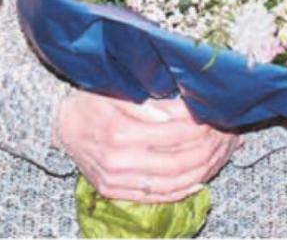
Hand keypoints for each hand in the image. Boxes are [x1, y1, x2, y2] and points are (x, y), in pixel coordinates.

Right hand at [56, 92, 238, 202]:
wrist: (62, 124)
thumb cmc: (91, 100)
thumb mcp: (116, 90)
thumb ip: (146, 104)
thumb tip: (176, 116)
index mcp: (121, 132)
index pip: (175, 134)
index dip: (201, 127)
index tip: (216, 117)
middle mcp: (118, 160)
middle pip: (178, 162)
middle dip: (206, 151)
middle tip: (224, 138)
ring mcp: (115, 180)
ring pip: (170, 184)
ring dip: (199, 173)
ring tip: (217, 159)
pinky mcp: (112, 190)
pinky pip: (154, 197)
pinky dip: (180, 192)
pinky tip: (198, 182)